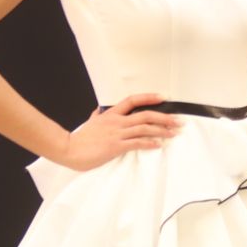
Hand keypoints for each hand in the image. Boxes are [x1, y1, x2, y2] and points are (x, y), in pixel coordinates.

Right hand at [59, 93, 179, 169]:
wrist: (68, 149)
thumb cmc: (79, 139)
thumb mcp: (90, 123)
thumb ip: (96, 117)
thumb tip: (97, 112)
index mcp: (111, 115)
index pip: (132, 100)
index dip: (149, 97)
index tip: (164, 97)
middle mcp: (116, 122)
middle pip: (145, 115)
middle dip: (165, 117)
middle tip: (179, 121)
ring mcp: (117, 133)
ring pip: (144, 128)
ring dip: (162, 130)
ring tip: (174, 133)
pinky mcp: (116, 146)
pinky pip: (137, 143)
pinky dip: (149, 143)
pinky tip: (159, 144)